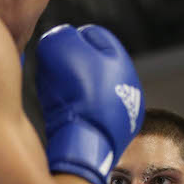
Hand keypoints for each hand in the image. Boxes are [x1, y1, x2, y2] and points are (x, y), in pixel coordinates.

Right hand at [36, 24, 144, 183]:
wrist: (86, 148)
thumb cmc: (75, 94)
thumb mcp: (59, 49)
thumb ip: (59, 36)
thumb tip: (59, 40)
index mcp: (122, 61)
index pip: (92, 35)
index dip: (69, 39)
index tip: (54, 52)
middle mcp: (130, 88)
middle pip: (94, 66)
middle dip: (72, 66)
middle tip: (54, 75)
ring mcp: (125, 116)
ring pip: (93, 93)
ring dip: (75, 92)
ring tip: (59, 99)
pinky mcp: (113, 139)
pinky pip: (92, 117)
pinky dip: (79, 114)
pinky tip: (67, 119)